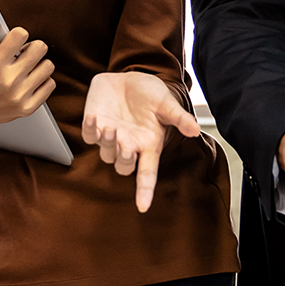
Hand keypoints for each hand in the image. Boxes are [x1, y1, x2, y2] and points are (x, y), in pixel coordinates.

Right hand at [0, 20, 56, 133]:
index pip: (20, 35)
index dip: (18, 34)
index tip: (13, 41)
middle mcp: (8, 80)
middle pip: (40, 48)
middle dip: (32, 47)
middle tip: (22, 54)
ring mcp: (19, 95)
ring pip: (48, 66)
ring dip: (39, 64)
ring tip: (26, 68)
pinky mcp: (27, 107)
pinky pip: (50, 84)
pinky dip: (43, 81)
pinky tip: (30, 81)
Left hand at [82, 72, 202, 212]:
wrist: (129, 79)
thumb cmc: (149, 94)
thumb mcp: (166, 103)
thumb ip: (178, 117)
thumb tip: (195, 130)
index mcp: (148, 145)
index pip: (147, 174)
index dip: (145, 191)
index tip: (143, 206)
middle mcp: (129, 146)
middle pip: (123, 167)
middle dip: (125, 160)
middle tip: (127, 146)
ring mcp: (110, 138)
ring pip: (106, 154)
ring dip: (108, 143)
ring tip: (111, 127)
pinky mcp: (94, 127)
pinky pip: (89, 136)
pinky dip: (89, 129)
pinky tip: (93, 117)